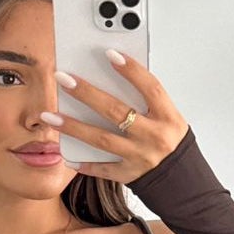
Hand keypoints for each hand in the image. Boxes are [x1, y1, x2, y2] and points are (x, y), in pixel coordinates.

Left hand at [42, 50, 188, 181]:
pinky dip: (84, 163)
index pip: (150, 88)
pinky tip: (66, 155)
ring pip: (102, 139)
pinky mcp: (130, 175)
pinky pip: (103, 168)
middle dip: (87, 93)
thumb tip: (113, 76)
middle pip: (116, 111)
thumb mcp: (167, 116)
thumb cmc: (170, 140)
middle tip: (63, 78)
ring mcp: (140, 158)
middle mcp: (154, 137)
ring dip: (73, 127)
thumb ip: (145, 99)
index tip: (109, 53)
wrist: (183, 179)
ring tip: (50, 116)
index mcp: (167, 117)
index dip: (131, 70)